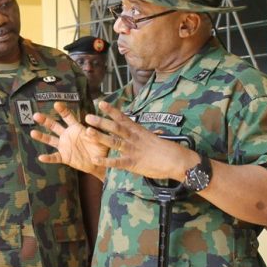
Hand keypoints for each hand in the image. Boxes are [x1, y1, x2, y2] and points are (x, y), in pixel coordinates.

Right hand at [30, 102, 108, 179]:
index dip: (62, 110)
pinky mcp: (65, 157)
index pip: (67, 116)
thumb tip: (90, 130)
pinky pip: (55, 157)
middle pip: (54, 126)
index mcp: (76, 128)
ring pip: (50, 140)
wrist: (100, 162)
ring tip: (32, 133)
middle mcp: (68, 135)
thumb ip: (96, 134)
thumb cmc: (102, 147)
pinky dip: (48, 158)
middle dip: (45, 120)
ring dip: (41, 136)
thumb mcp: (101, 138)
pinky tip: (41, 157)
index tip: (56, 104)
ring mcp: (65, 146)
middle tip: (35, 115)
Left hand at [83, 101, 198, 180]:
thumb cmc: (168, 150)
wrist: (179, 161)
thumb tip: (136, 130)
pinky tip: (95, 159)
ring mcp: (133, 150)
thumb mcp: (153, 138)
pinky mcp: (134, 163)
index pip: (123, 118)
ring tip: (87, 132)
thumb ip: (141, 135)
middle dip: (101, 122)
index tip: (100, 103)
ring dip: (100, 137)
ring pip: (114, 142)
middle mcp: (134, 138)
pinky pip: (118, 162)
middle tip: (87, 116)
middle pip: (115, 128)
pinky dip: (106, 161)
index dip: (111, 110)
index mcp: (139, 131)